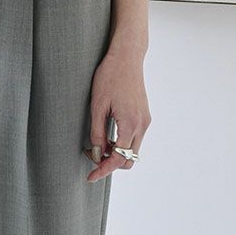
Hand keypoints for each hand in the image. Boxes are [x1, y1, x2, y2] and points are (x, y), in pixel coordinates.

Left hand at [82, 47, 150, 181]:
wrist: (127, 57)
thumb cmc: (110, 76)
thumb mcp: (98, 104)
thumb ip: (98, 132)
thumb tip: (97, 154)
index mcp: (130, 124)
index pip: (118, 159)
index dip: (104, 170)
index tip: (90, 177)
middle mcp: (142, 125)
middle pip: (129, 159)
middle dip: (110, 162)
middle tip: (91, 153)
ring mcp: (145, 120)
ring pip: (132, 149)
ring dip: (116, 151)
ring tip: (97, 142)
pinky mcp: (144, 115)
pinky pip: (134, 137)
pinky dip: (121, 141)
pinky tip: (107, 132)